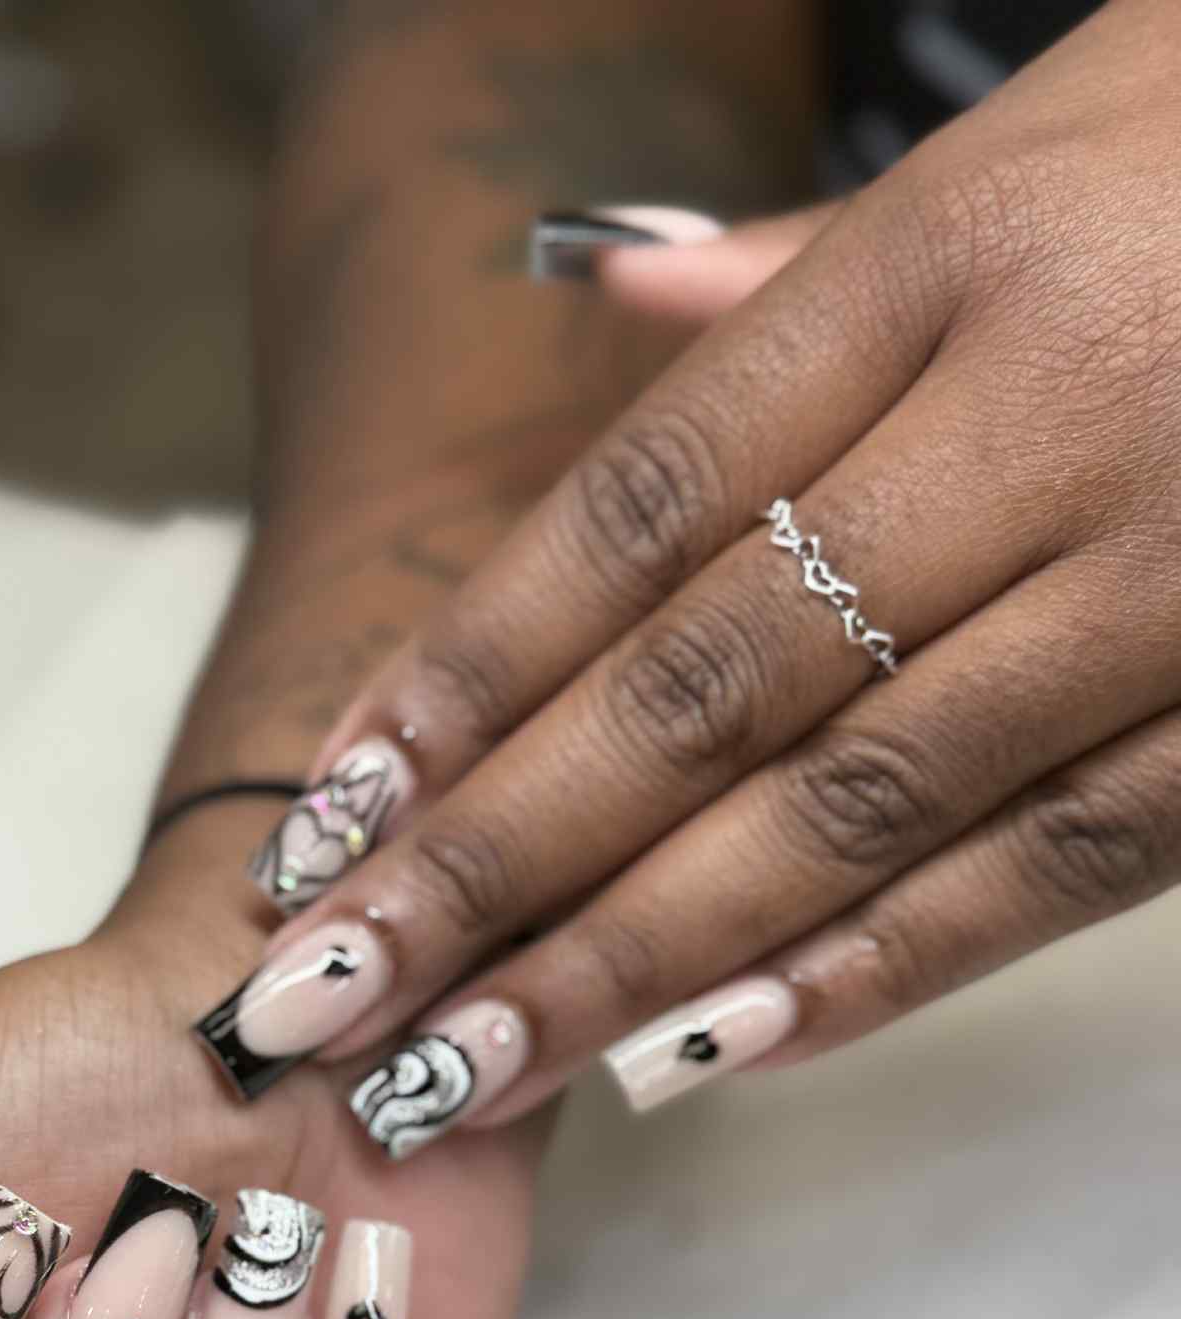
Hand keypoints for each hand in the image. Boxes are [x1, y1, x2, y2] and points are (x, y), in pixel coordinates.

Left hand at [220, 0, 1180, 1149]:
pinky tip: (707, 1055)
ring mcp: (1180, 578)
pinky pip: (1054, 865)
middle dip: (497, 864)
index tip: (338, 813)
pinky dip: (874, 971)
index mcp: (955, 258)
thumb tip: (602, 279)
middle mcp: (1054, 417)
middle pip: (708, 685)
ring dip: (639, 962)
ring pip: (857, 807)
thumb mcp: (1028, 145)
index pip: (647, 504)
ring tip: (466, 1068)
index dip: (471, 670)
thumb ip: (808, 265)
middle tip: (327, 998)